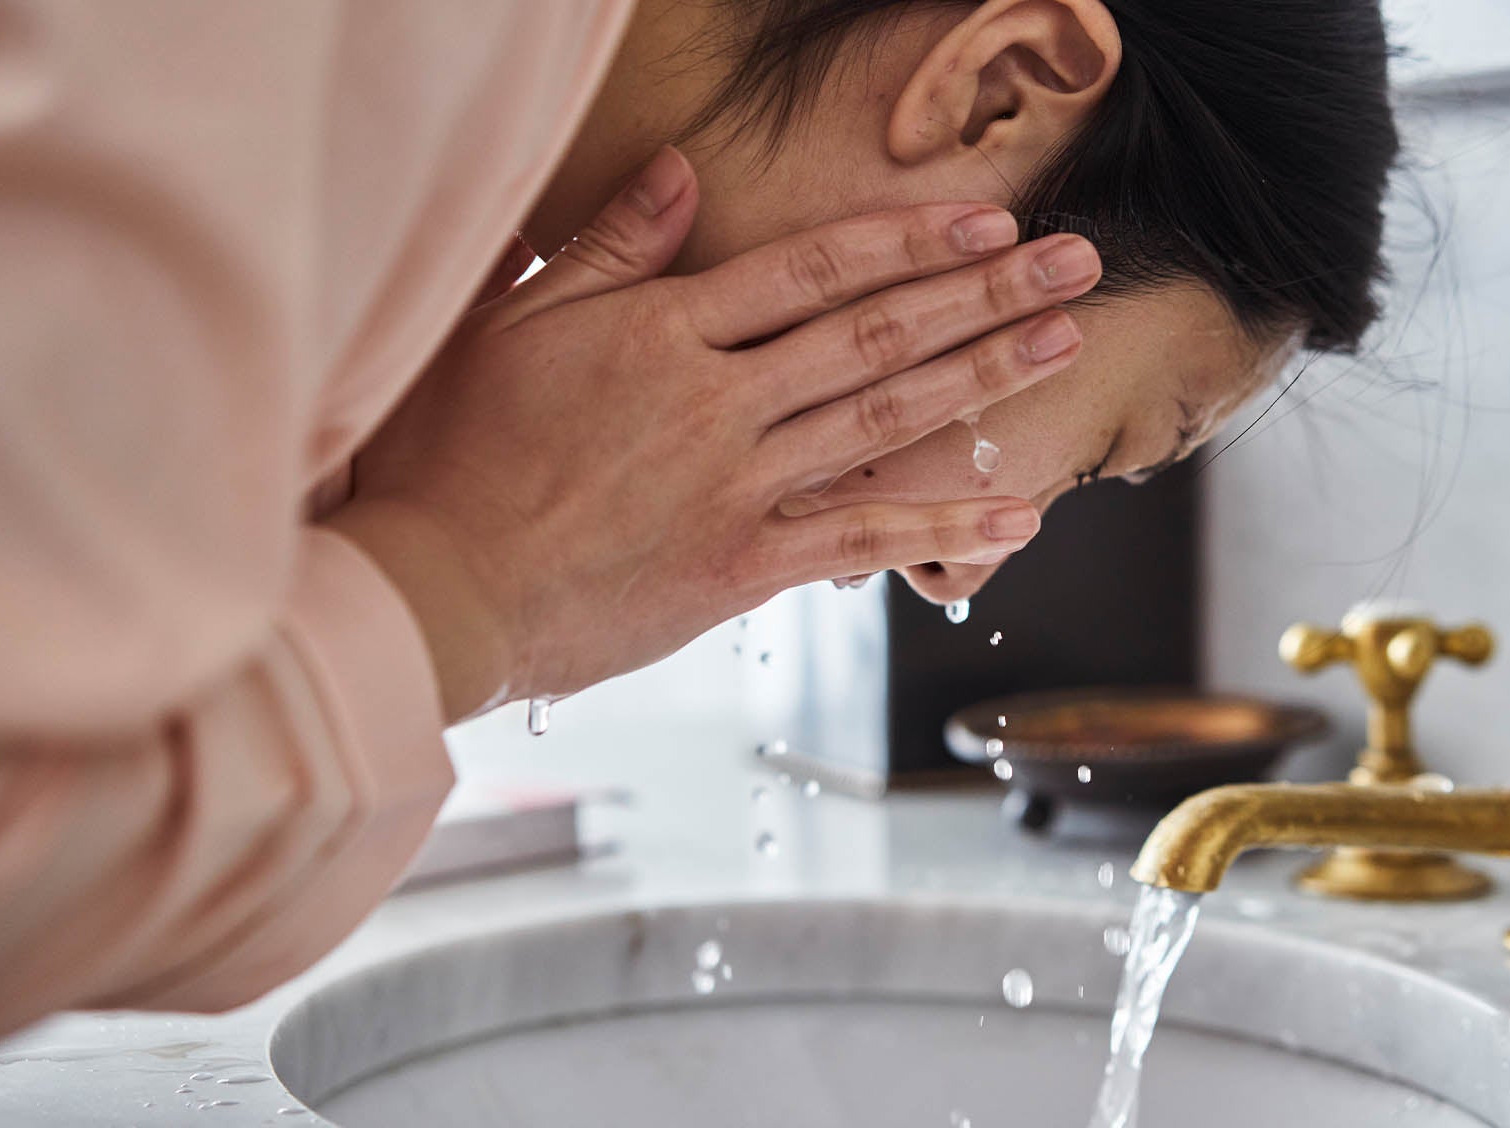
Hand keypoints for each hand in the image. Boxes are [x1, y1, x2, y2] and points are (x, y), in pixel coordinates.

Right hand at [326, 147, 1097, 720]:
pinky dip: (943, 528)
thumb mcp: (514, 322)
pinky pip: (861, 540)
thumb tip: (680, 172)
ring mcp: (736, 484)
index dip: (905, 242)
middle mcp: (716, 401)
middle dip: (981, 294)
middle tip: (1072, 264)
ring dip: (981, 377)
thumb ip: (609, 246)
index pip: (809, 270)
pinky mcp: (741, 565)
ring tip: (1063, 342)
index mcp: (661, 331)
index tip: (982, 223)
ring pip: (882, 422)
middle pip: (872, 335)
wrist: (437, 587)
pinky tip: (1018, 514)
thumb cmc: (452, 451)